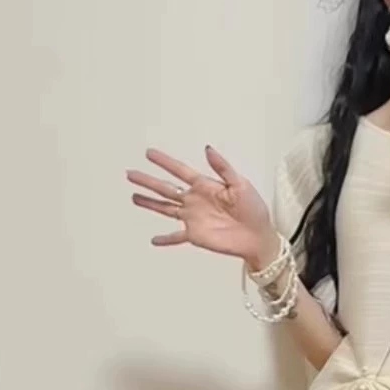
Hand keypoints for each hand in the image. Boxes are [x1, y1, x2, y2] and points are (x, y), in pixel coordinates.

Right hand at [126, 146, 275, 265]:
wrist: (258, 236)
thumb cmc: (254, 209)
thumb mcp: (240, 184)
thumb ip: (223, 168)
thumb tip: (207, 149)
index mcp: (204, 186)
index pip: (180, 171)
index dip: (164, 162)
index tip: (149, 153)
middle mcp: (195, 201)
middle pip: (166, 188)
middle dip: (148, 181)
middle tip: (130, 173)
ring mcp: (193, 218)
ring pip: (166, 208)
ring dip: (150, 204)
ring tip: (134, 197)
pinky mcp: (196, 235)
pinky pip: (177, 237)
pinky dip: (165, 239)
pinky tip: (153, 240)